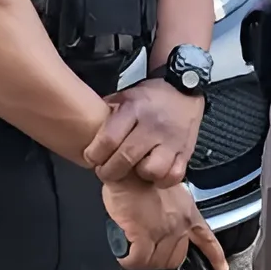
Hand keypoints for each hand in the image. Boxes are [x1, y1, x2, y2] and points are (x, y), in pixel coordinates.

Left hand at [84, 78, 204, 187]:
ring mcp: (171, 140)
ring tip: (134, 170)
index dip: (94, 155)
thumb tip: (84, 130)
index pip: (108, 139)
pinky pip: (173, 176)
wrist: (184, 89)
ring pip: (152, 170)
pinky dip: (162, 180)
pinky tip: (155, 173)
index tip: (91, 158)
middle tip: (106, 171)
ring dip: (139, 175)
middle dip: (110, 171)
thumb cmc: (150, 98)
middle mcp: (152, 126)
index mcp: (134, 109)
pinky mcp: (186, 152)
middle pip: (126, 159)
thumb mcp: (125, 96)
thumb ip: (107, 113)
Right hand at [101, 176, 227, 269]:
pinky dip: (129, 260)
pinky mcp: (143, 235)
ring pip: (156, 263)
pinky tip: (124, 252)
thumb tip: (163, 225)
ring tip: (132, 249)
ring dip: (142, 260)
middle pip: (176, 259)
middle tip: (147, 251)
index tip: (220, 268)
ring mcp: (163, 231)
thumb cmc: (141, 176)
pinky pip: (137, 260)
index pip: (207, 240)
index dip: (214, 256)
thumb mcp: (169, 192)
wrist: (128, 167)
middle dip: (160, 258)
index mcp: (188, 213)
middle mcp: (180, 224)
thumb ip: (173, 211)